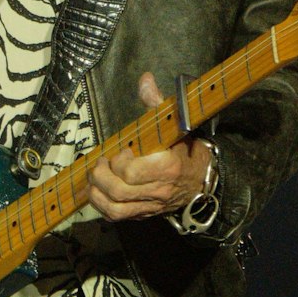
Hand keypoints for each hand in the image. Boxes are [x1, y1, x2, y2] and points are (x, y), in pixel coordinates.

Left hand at [86, 72, 213, 221]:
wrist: (202, 180)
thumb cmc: (185, 149)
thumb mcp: (176, 125)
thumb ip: (158, 104)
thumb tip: (145, 80)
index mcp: (168, 167)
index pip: (131, 172)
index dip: (119, 161)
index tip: (123, 150)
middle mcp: (159, 190)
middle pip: (118, 190)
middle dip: (101, 176)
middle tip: (100, 163)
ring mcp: (151, 205)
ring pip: (115, 208)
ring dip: (96, 193)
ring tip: (95, 178)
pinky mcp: (144, 214)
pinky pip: (117, 217)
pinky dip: (101, 206)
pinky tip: (98, 192)